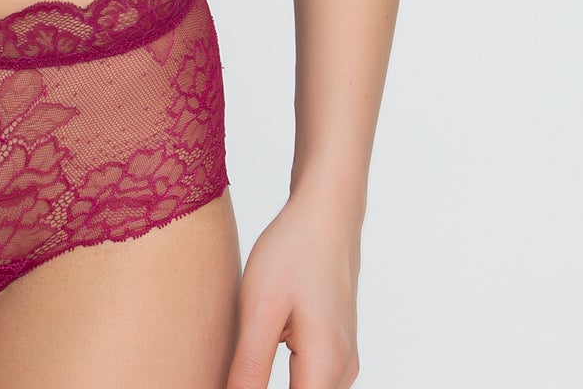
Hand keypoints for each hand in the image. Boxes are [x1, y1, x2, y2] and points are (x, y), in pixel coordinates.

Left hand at [225, 193, 360, 388]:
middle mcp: (343, 370)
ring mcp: (344, 358)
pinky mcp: (337, 344)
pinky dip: (290, 379)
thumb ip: (249, 368)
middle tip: (240, 363)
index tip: (238, 379)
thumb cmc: (294, 250)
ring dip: (280, 387)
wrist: (326, 211)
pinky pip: (314, 379)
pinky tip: (264, 356)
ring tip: (247, 359)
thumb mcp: (259, 309)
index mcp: (325, 366)